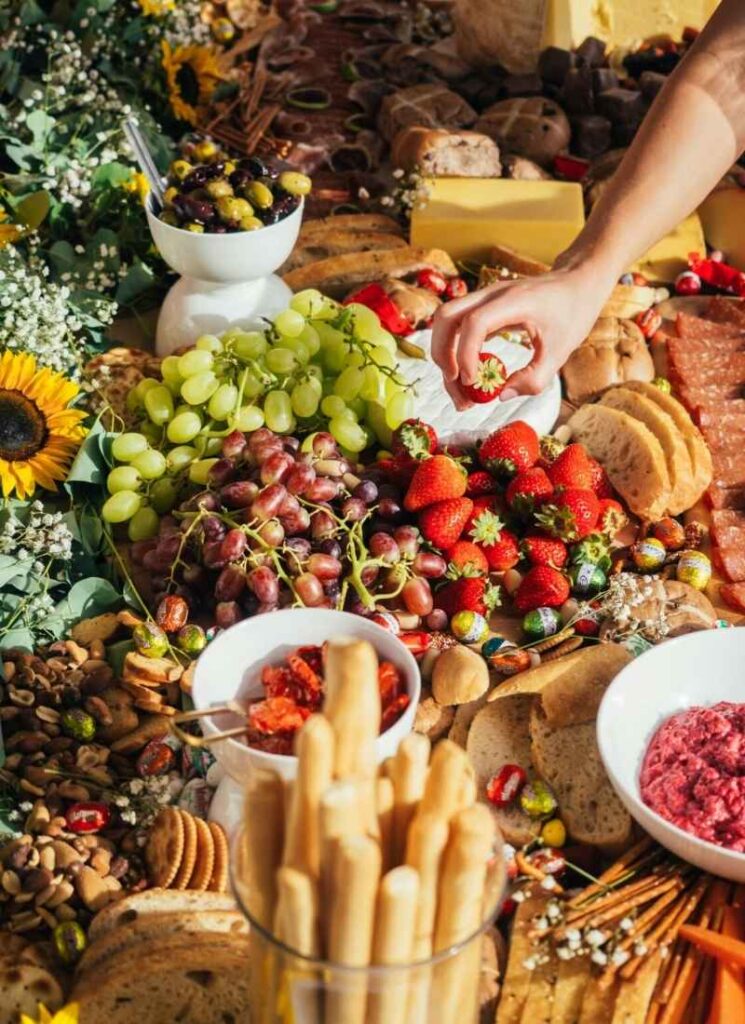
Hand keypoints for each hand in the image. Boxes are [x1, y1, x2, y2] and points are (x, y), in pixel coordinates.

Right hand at [431, 265, 611, 409]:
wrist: (578, 282)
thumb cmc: (573, 312)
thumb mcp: (561, 351)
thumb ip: (534, 378)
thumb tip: (502, 396)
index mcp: (512, 301)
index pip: (474, 323)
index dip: (466, 355)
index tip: (473, 382)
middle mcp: (492, 294)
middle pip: (445, 317)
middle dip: (442, 355)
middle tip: (457, 386)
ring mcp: (485, 298)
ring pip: (445, 321)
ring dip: (443, 354)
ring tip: (459, 388)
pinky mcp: (484, 307)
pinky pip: (457, 326)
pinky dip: (454, 350)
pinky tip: (468, 375)